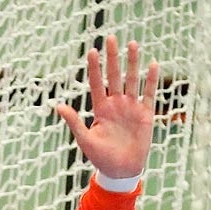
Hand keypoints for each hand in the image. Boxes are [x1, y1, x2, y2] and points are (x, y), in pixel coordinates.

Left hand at [54, 35, 159, 181]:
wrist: (122, 171)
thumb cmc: (101, 157)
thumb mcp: (85, 140)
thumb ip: (74, 122)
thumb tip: (58, 106)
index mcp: (101, 109)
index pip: (97, 83)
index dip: (94, 68)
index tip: (92, 51)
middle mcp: (116, 104)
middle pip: (114, 75)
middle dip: (112, 57)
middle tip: (111, 38)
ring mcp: (131, 108)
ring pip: (132, 80)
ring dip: (132, 62)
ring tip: (132, 43)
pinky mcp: (145, 115)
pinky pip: (149, 94)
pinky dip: (151, 80)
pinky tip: (153, 65)